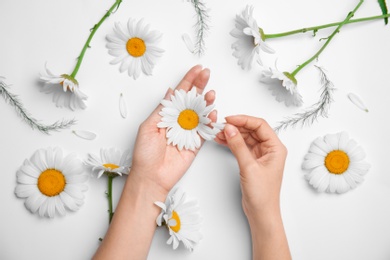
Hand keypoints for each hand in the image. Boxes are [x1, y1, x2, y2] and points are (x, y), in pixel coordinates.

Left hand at [130, 65, 216, 197]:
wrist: (151, 177)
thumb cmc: (145, 154)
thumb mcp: (149, 126)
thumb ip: (162, 109)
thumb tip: (170, 90)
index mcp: (166, 115)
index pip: (179, 94)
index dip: (188, 81)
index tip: (196, 69)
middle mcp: (178, 122)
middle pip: (192, 100)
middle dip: (200, 86)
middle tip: (207, 74)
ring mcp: (188, 132)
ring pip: (201, 113)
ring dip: (206, 102)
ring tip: (211, 94)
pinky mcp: (195, 144)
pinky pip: (205, 130)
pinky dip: (211, 122)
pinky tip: (213, 113)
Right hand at [215, 115, 286, 221]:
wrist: (261, 212)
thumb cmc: (262, 194)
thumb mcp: (248, 167)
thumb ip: (238, 146)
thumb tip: (230, 129)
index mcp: (276, 148)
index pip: (260, 125)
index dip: (244, 120)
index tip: (229, 120)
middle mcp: (270, 149)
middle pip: (252, 130)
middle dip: (236, 126)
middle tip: (221, 126)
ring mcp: (261, 155)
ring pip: (246, 137)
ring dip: (233, 134)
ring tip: (218, 133)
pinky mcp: (252, 161)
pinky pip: (242, 146)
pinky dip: (232, 143)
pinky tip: (222, 140)